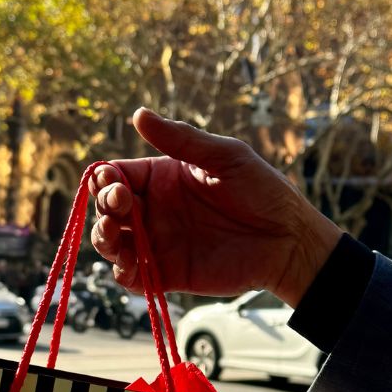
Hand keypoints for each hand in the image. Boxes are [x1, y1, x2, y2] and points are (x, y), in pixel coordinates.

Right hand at [90, 108, 341, 306]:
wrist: (288, 239)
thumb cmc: (262, 190)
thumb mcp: (224, 156)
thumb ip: (182, 140)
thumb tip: (139, 114)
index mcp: (161, 178)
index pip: (116, 175)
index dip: (104, 177)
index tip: (108, 178)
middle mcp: (154, 210)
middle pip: (107, 207)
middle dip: (103, 204)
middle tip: (120, 202)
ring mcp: (158, 243)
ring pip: (112, 242)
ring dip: (102, 237)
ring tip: (112, 231)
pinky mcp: (167, 274)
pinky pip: (132, 277)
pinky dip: (121, 272)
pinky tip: (128, 262)